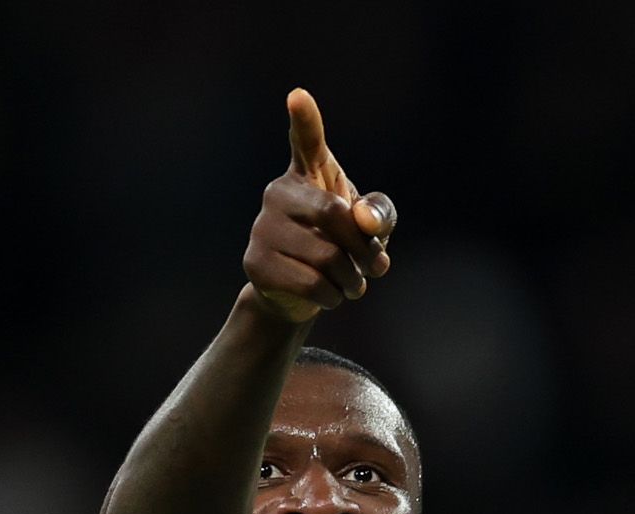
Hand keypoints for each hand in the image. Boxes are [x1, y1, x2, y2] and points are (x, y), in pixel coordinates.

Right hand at [243, 88, 397, 323]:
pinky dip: (333, 297)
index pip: (306, 141)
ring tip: (354, 284)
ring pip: (325, 255)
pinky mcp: (255, 262)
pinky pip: (310, 283)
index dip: (305, 120)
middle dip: (364, 248)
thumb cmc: (340, 247)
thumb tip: (364, 220)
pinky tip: (331, 295)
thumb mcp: (371, 227)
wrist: (300, 293)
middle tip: (377, 266)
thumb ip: (379, 213)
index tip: (299, 96)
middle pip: (333, 215)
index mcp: (308, 174)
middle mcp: (279, 193)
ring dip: (353, 279)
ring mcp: (262, 227)